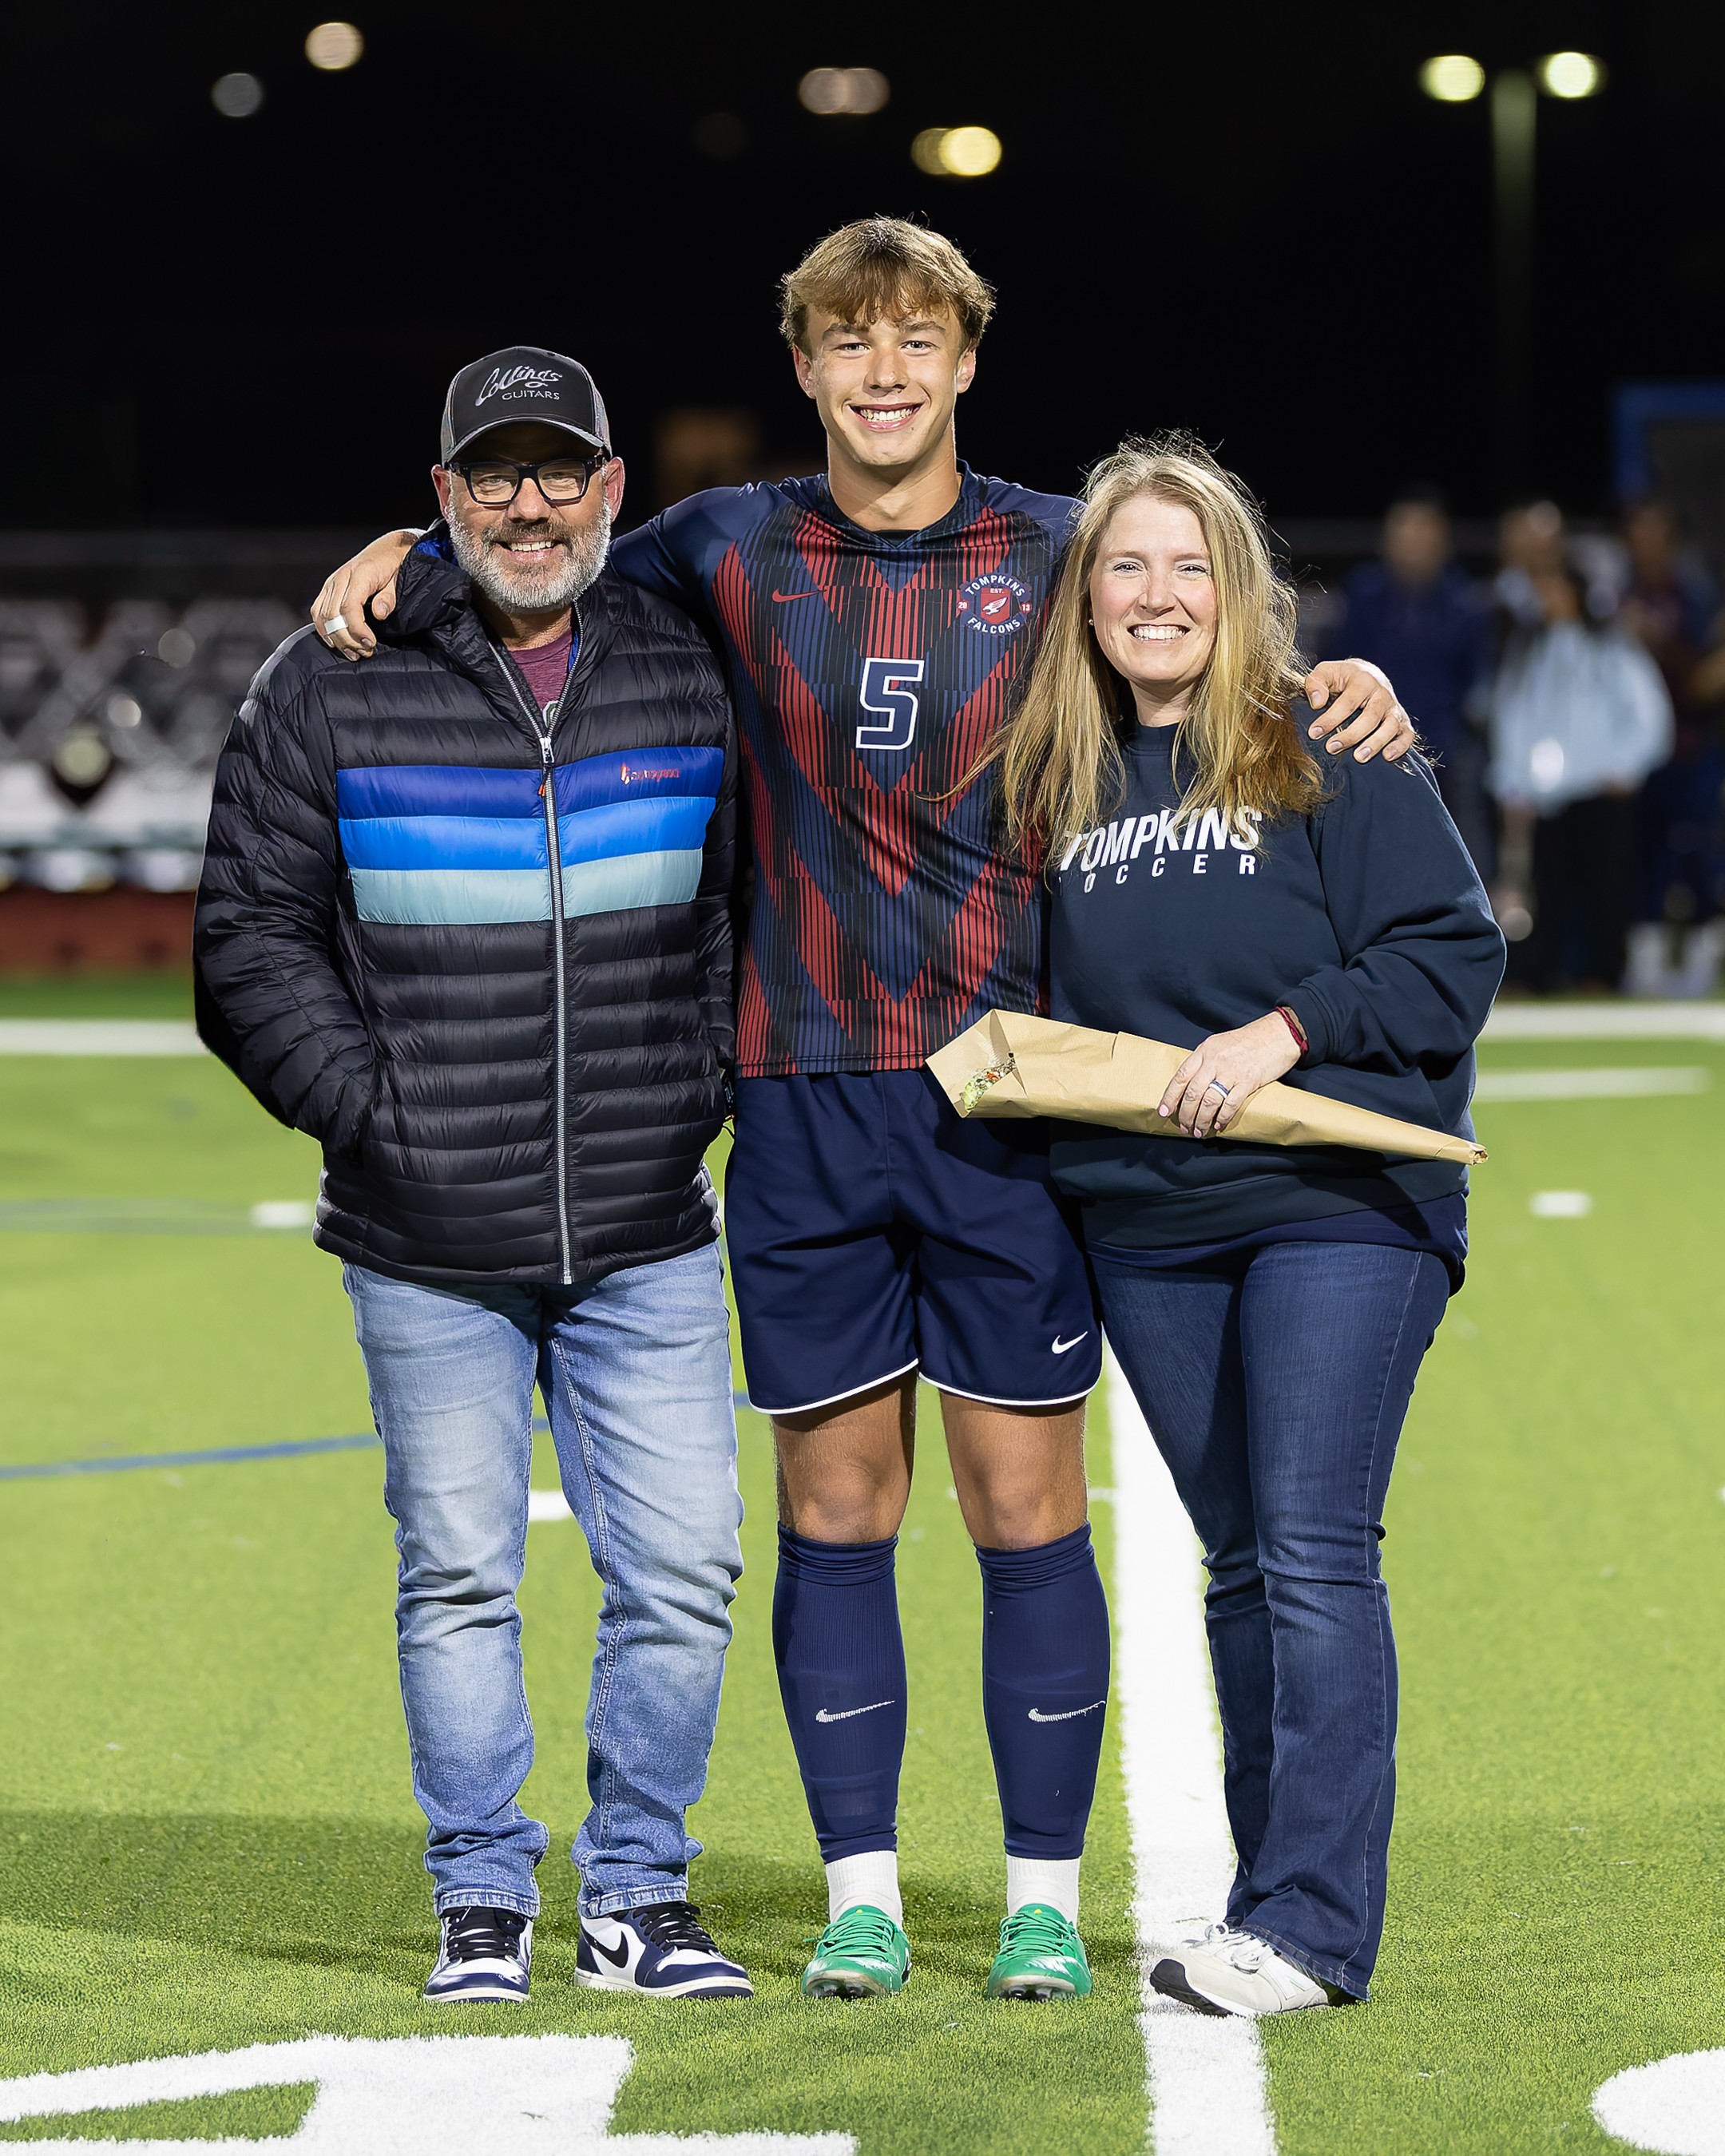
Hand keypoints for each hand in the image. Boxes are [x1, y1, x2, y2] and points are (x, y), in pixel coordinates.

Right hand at [312, 530, 418, 659]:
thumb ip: (388, 598)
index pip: (349, 608)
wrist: (387, 550)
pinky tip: (336, 642)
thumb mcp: (399, 580)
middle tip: (365, 652)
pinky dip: (324, 629)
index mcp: (359, 575)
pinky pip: (318, 611)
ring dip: (336, 638)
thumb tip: (379, 613)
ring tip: (354, 653)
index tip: (370, 644)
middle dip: (348, 639)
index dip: (357, 630)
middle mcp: (340, 578)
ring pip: (322, 616)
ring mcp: (332, 583)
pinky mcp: (328, 589)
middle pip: (333, 616)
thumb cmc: (394, 566)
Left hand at [1158, 1013, 1301, 1138]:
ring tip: (1199, 1131)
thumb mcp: (1220, 1043)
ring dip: (1202, 1121)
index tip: (1164, 1112)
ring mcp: (1231, 1071)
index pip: (1181, 1076)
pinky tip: (1219, 1125)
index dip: (1170, 1096)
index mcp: (1205, 1050)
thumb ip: (1205, 1061)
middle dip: (1186, 1114)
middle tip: (1184, 1127)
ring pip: (1209, 1102)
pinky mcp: (1248, 1081)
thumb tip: (1191, 1084)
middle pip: (1193, 1093)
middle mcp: (1215, 1060)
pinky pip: (1230, 1105)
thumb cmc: (1248, 1041)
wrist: (1278, 1034)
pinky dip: (1222, 1118)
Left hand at [1304, 659, 1418, 762]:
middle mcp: (1382, 694)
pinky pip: (1407, 734)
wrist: (1369, 675)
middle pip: (1370, 716)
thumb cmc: (1343, 678)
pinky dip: (1400, 746)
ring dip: (1375, 743)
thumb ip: (1315, 683)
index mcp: (1364, 680)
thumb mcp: (1326, 672)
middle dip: (1351, 735)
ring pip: (1390, 726)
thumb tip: (1317, 703)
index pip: (1348, 702)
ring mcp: (1394, 708)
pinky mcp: (1402, 721)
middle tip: (1332, 748)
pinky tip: (1387, 757)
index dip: (1331, 719)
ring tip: (1358, 757)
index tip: (1314, 733)